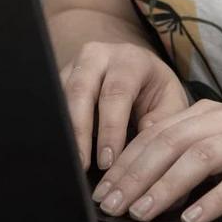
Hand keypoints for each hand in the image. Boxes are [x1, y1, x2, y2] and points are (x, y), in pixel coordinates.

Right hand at [58, 41, 190, 173]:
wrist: (138, 71)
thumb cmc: (155, 91)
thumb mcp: (170, 102)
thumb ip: (163, 119)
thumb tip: (146, 136)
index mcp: (130, 58)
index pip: (117, 92)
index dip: (110, 128)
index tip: (107, 161)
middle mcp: (98, 56)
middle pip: (81, 90)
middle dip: (80, 131)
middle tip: (81, 165)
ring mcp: (74, 65)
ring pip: (60, 95)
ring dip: (64, 131)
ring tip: (69, 162)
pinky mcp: (59, 78)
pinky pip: (51, 102)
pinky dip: (56, 127)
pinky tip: (61, 150)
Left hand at [89, 99, 221, 221]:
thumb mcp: (220, 156)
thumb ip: (185, 160)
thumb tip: (134, 186)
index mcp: (210, 113)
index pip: (158, 133)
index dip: (127, 162)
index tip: (102, 190)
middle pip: (173, 142)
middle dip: (137, 175)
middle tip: (113, 206)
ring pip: (200, 157)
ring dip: (167, 186)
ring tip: (144, 212)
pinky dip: (213, 198)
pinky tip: (194, 217)